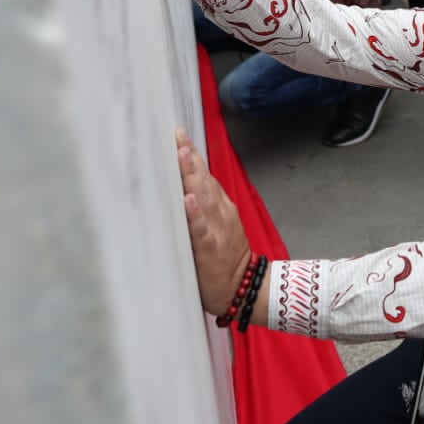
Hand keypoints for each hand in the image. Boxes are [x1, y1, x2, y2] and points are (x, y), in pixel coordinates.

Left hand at [175, 129, 252, 314]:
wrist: (245, 288)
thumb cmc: (225, 259)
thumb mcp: (219, 226)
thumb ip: (205, 207)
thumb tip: (184, 186)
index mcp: (221, 207)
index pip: (205, 176)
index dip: (193, 156)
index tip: (179, 135)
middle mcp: (220, 213)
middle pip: (204, 180)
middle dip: (190, 159)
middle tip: (178, 137)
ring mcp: (217, 229)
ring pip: (203, 198)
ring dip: (192, 176)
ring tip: (182, 156)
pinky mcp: (210, 248)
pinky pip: (202, 229)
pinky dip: (195, 214)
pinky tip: (188, 201)